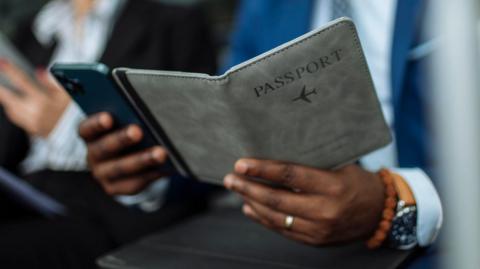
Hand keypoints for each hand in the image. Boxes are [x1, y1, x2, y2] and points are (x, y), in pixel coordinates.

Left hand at [0, 60, 70, 136]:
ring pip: (11, 109)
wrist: (79, 134)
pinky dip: (14, 110)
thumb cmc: (76, 113)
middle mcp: (34, 112)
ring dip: (7, 100)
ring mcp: (32, 122)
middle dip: (1, 89)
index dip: (11, 70)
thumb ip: (54, 82)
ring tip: (5, 92)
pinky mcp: (34, 129)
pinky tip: (14, 107)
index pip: (22, 81)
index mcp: (43, 100)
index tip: (2, 62)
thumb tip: (40, 71)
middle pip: (9, 98)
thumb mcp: (69, 94)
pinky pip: (18, 118)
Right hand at [79, 112, 169, 194]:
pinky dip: (152, 174)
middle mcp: (93, 155)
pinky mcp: (116, 188)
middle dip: (122, 140)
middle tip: (138, 131)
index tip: (108, 117)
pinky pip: (135, 183)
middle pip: (104, 149)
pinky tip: (167, 166)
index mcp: (90, 135)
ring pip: (122, 168)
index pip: (87, 128)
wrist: (128, 157)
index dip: (96, 124)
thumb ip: (129, 116)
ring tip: (161, 153)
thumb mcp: (123, 123)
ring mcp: (103, 174)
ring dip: (142, 160)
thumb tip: (149, 112)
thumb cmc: (127, 130)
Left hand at [224, 160, 384, 244]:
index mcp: (333, 186)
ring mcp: (319, 230)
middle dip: (249, 188)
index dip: (263, 170)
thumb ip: (310, 166)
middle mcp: (325, 210)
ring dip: (251, 203)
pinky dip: (263, 219)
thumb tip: (274, 158)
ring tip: (237, 190)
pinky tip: (250, 207)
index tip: (241, 164)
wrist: (381, 213)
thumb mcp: (339, 167)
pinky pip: (282, 230)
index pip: (290, 176)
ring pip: (276, 217)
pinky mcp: (315, 241)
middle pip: (277, 199)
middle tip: (230, 178)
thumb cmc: (358, 182)